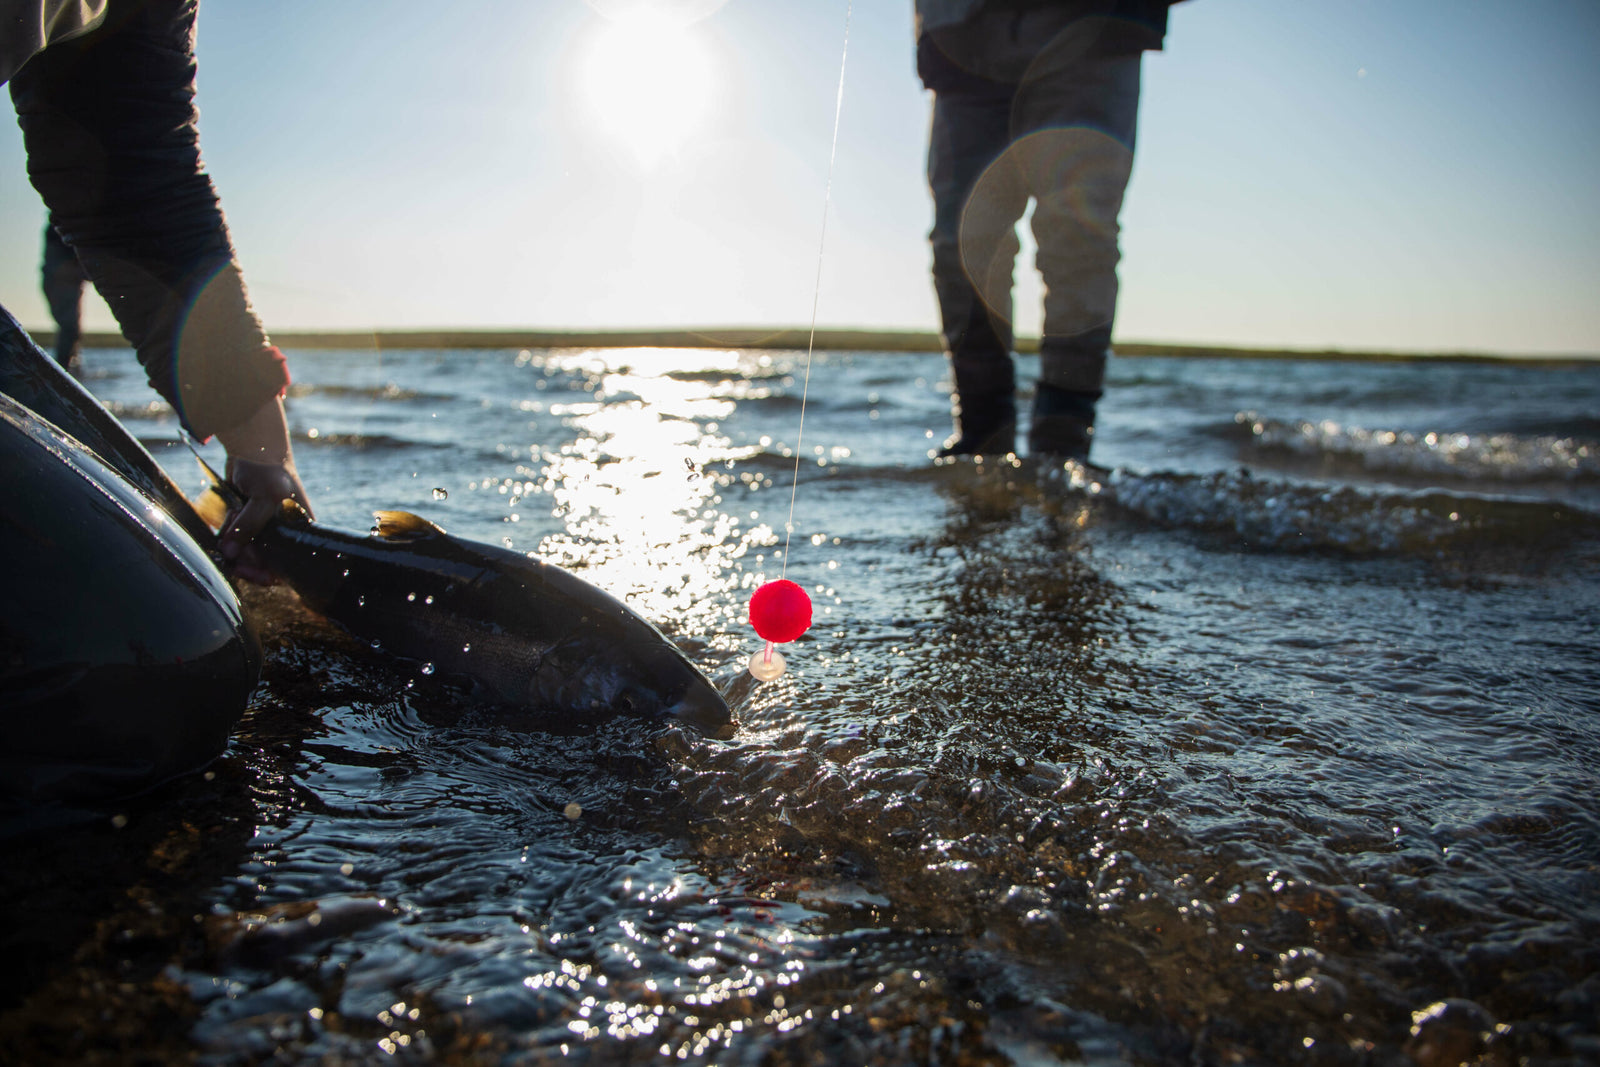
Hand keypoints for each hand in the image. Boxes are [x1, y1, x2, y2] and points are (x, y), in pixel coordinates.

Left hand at [214, 397, 312, 583]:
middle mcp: (282, 532)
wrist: (251, 446)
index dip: (268, 573)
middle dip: (245, 557)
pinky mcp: (244, 520)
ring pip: (244, 551)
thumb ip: (249, 526)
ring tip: (233, 518)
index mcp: (297, 530)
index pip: (287, 565)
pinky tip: (228, 517)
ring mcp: (262, 527)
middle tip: (232, 550)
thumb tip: (230, 552)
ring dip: (233, 543)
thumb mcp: (265, 497)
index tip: (248, 570)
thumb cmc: (269, 470)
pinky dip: (225, 535)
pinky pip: (233, 538)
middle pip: (262, 561)